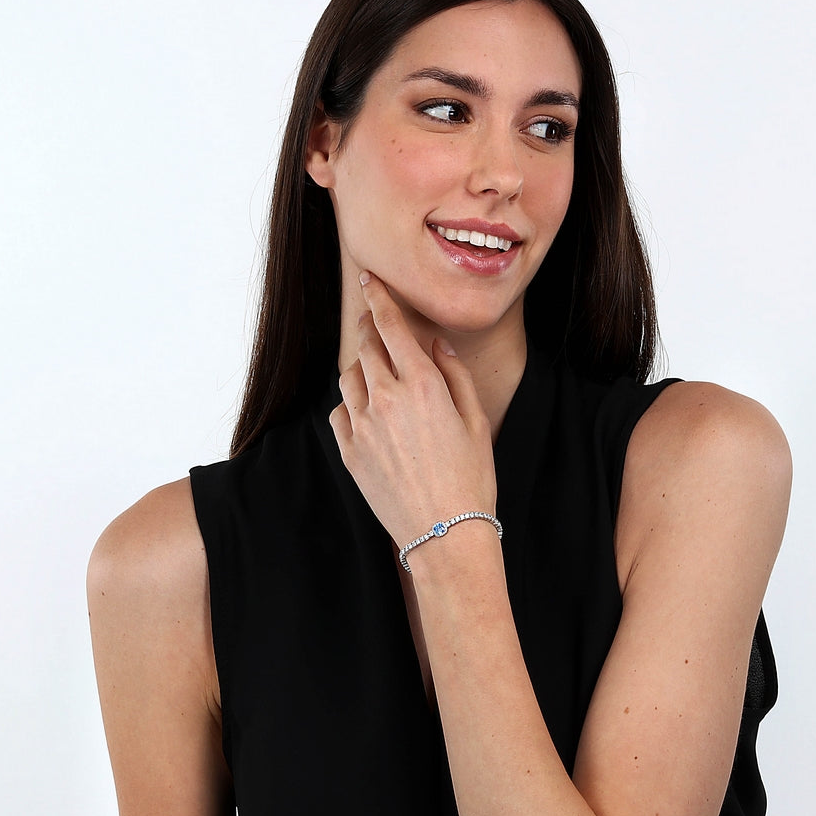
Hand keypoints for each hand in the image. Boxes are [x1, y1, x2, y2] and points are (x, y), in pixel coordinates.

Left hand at [328, 272, 496, 553]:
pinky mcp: (349, 452)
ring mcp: (362, 427)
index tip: (369, 281)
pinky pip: (341, 413)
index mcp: (422, 385)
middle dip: (370, 329)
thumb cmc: (470, 479)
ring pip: (349, 377)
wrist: (445, 534)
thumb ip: (454, 375)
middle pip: (366, 347)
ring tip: (380, 376)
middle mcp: (386, 399)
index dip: (378, 298)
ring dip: (362, 368)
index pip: (391, 326)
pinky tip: (371, 413)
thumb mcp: (474, 421)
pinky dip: (352, 404)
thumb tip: (435, 345)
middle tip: (376, 324)